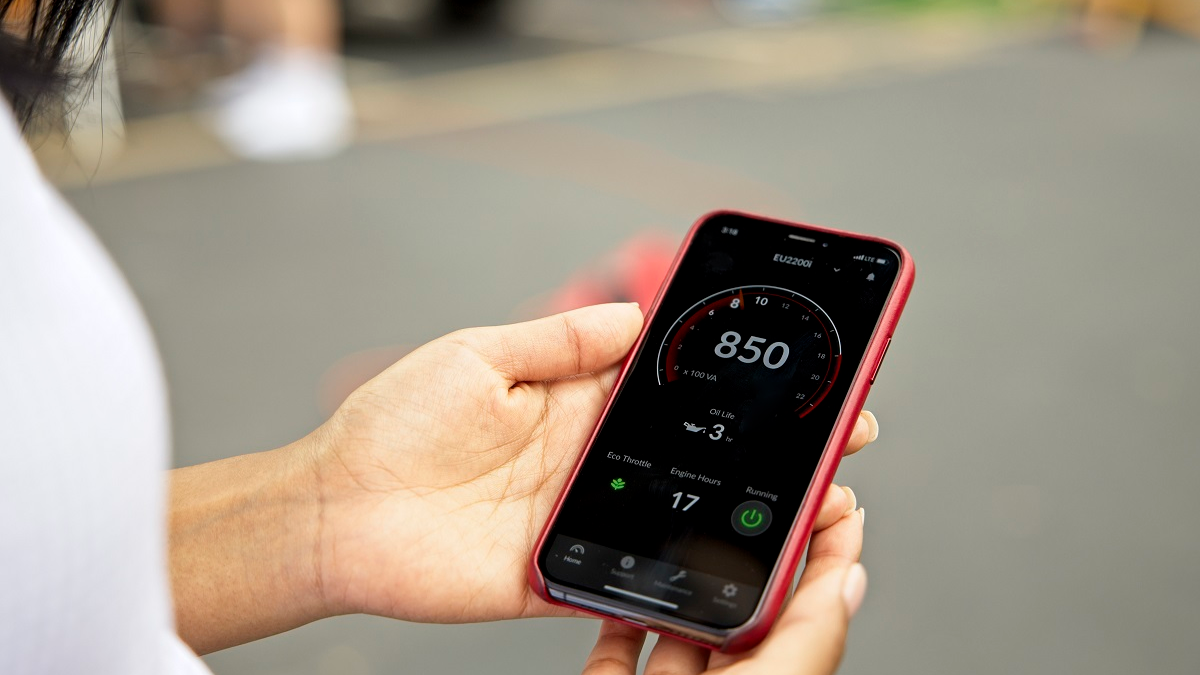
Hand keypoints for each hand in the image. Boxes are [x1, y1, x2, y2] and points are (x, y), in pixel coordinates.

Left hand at [311, 303, 879, 624]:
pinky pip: (636, 576)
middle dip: (768, 445)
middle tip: (844, 435)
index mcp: (574, 400)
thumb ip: (561, 339)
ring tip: (818, 504)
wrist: (337, 509)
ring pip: (681, 514)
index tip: (798, 367)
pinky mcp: (564, 571)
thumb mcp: (480, 353)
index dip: (734, 379)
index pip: (673, 385)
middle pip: (695, 451)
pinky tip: (746, 570)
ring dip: (745, 510)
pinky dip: (686, 577)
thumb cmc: (394, 424)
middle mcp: (589, 458)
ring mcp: (582, 516)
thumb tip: (633, 312)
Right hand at [580, 493, 867, 674]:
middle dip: (732, 542)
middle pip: (736, 596)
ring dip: (668, 571)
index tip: (828, 494)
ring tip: (665, 522)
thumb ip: (813, 634)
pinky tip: (610, 582)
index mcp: (772, 671)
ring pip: (673, 615)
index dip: (822, 544)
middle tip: (736, 489)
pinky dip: (609, 611)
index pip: (808, 600)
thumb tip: (852, 574)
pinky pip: (614, 643)